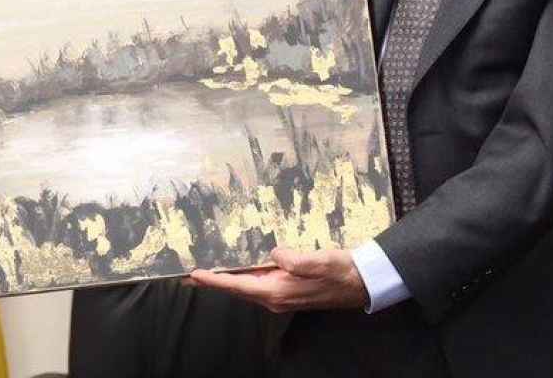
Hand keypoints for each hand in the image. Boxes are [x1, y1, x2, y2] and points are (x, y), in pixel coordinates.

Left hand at [188, 246, 367, 312]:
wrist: (361, 282)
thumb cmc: (340, 271)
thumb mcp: (317, 261)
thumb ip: (292, 259)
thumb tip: (273, 253)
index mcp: (278, 292)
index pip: (238, 286)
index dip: (215, 280)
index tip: (194, 275)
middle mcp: (276, 298)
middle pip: (238, 289)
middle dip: (215, 282)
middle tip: (192, 275)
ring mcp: (282, 296)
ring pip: (248, 287)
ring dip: (229, 279)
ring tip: (210, 271)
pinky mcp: (289, 290)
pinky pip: (260, 283)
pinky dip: (245, 276)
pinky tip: (240, 267)